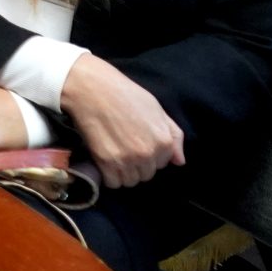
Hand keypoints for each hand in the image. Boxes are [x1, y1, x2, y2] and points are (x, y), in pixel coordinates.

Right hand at [60, 56, 185, 187]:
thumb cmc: (125, 94)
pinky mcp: (106, 162)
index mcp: (164, 141)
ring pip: (130, 181)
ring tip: (114, 154)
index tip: (136, 143)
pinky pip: (113, 182)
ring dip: (123, 172)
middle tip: (124, 147)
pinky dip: (108, 176)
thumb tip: (179, 162)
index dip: (149, 154)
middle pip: (146, 174)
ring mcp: (127, 159)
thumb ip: (173, 135)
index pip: (162, 164)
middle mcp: (148, 154)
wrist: (92, 88)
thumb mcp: (157, 109)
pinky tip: (105, 161)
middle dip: (137, 165)